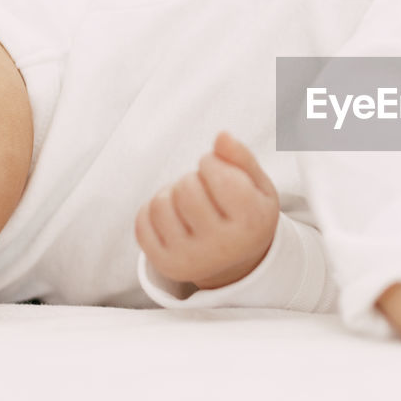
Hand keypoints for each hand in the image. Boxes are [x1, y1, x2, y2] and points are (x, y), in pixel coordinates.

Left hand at [134, 131, 279, 289]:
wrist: (236, 263)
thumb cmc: (246, 214)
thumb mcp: (258, 185)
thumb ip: (242, 157)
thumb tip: (221, 136)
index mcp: (251, 222)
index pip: (221, 176)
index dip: (212, 161)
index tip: (217, 168)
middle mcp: (221, 245)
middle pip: (186, 188)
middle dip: (192, 177)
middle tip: (204, 188)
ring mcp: (191, 258)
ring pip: (160, 202)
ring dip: (171, 193)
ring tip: (189, 203)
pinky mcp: (166, 264)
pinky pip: (142, 221)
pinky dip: (153, 210)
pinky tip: (173, 216)